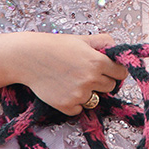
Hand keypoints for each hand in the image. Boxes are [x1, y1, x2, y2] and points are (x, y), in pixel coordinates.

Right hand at [13, 33, 127, 114]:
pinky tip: (64, 89)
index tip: (109, 71)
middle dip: (102, 81)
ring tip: (72, 81)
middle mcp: (91, 79)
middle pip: (110, 87)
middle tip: (86, 74)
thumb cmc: (54, 46)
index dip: (115, 71)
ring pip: (95, 99)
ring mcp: (79, 94)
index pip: (121, 73)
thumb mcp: (81, 39)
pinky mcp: (67, 105)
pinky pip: (80, 109)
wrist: (27, 57)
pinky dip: (74, 103)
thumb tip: (117, 49)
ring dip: (88, 93)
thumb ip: (103, 42)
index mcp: (97, 61)